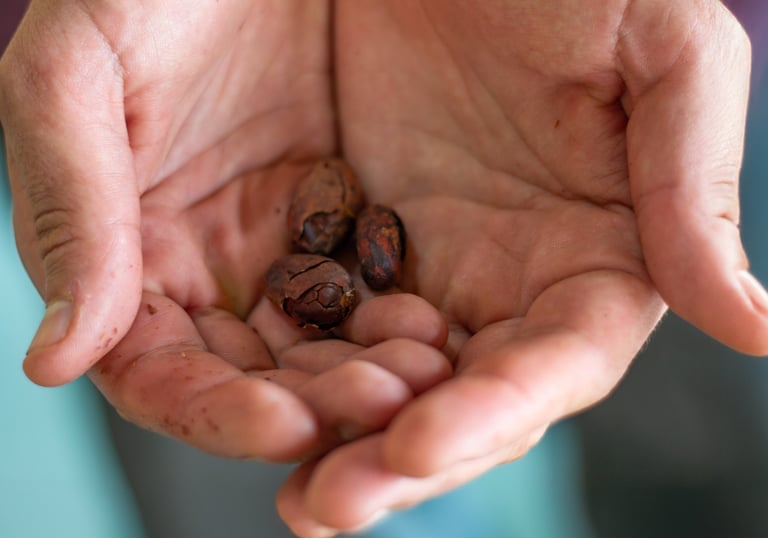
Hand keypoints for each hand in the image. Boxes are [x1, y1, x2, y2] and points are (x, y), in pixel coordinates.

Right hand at [0, 0, 451, 460]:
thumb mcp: (81, 74)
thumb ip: (70, 209)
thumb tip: (58, 359)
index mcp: (127, 250)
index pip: (159, 371)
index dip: (214, 412)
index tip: (283, 426)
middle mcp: (205, 262)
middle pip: (252, 373)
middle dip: (313, 403)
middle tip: (382, 406)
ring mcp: (277, 239)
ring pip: (320, 341)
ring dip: (366, 372)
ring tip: (422, 378)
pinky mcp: (342, 209)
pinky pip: (373, 285)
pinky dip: (401, 317)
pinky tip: (441, 328)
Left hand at [275, 1, 767, 534]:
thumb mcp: (660, 56)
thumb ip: (693, 190)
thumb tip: (755, 329)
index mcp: (599, 258)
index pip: (555, 363)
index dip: (495, 410)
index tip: (418, 445)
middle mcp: (517, 284)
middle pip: (467, 398)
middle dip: (403, 457)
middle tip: (326, 507)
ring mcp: (437, 268)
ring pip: (396, 382)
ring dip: (345, 439)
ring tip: (295, 497)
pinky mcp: (364, 242)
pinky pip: (331, 323)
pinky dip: (303, 371)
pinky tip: (259, 408)